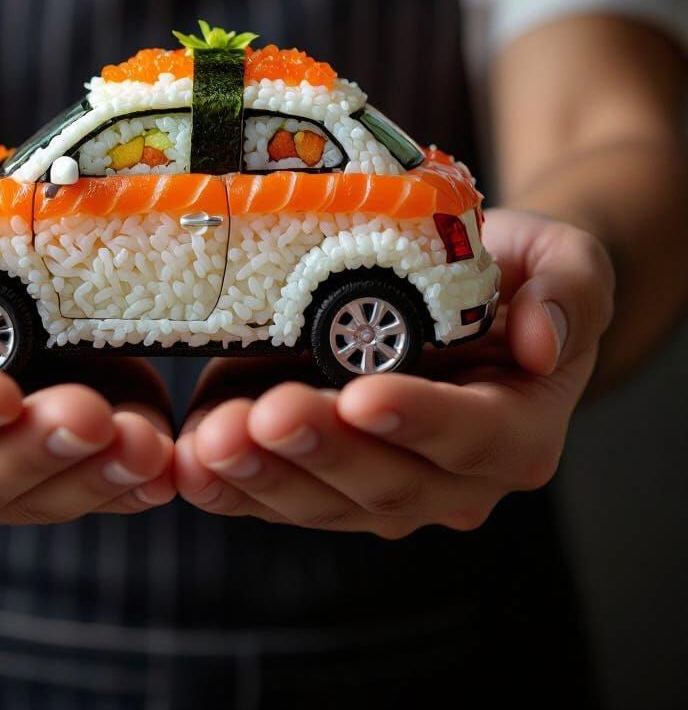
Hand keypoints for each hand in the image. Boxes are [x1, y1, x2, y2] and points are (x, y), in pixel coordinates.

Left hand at [175, 209, 613, 536]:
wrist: (455, 295)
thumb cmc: (512, 278)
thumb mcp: (562, 262)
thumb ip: (570, 292)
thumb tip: (544, 341)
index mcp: (513, 430)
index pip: (473, 437)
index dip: (420, 422)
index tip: (363, 396)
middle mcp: (448, 478)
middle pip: (386, 484)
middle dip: (321, 451)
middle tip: (267, 415)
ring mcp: (379, 486)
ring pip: (321, 501)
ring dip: (264, 475)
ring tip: (213, 441)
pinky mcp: (319, 478)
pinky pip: (275, 497)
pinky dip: (232, 487)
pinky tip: (192, 464)